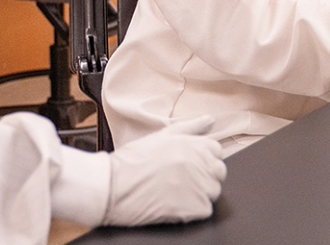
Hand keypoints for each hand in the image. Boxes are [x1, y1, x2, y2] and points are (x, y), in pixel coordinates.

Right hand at [102, 115, 227, 225]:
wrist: (112, 186)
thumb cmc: (132, 161)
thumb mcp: (160, 137)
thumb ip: (190, 127)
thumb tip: (210, 119)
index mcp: (194, 144)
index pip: (217, 152)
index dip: (202, 160)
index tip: (187, 165)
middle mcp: (199, 163)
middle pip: (218, 173)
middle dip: (204, 177)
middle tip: (180, 180)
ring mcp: (198, 186)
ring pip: (213, 192)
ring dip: (198, 194)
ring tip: (174, 193)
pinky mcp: (193, 208)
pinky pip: (205, 210)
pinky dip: (193, 210)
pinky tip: (174, 204)